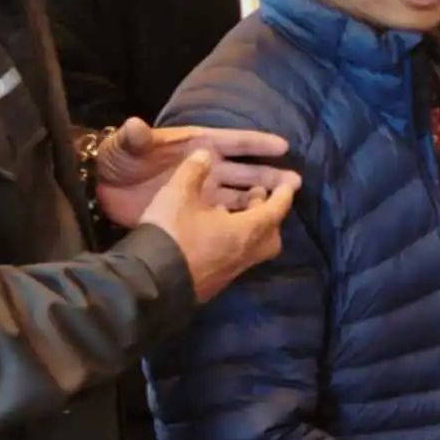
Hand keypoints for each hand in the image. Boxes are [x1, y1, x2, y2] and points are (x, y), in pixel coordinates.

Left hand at [93, 119, 290, 226]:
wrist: (101, 187)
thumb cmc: (118, 159)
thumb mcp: (125, 145)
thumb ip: (134, 138)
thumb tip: (135, 127)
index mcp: (196, 145)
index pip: (232, 142)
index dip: (257, 143)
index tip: (283, 146)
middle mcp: (206, 168)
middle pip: (244, 171)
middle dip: (269, 175)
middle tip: (295, 182)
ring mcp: (201, 192)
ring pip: (239, 196)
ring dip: (260, 199)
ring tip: (284, 206)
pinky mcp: (192, 213)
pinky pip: (222, 218)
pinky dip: (239, 222)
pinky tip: (255, 230)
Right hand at [139, 150, 297, 302]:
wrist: (150, 282)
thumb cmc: (171, 234)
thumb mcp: (178, 194)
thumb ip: (193, 171)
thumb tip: (205, 154)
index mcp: (246, 230)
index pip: (275, 210)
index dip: (283, 195)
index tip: (289, 184)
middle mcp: (245, 254)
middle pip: (270, 235)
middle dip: (268, 215)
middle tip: (256, 198)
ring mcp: (230, 272)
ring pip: (252, 249)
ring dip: (249, 230)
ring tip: (230, 213)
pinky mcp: (214, 284)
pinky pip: (234, 259)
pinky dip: (232, 243)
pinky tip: (211, 235)